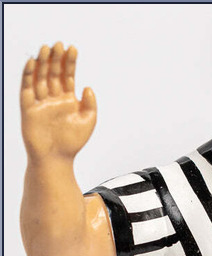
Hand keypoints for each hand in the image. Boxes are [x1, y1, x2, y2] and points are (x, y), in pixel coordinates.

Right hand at [20, 43, 96, 160]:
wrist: (56, 160)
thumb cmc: (72, 144)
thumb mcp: (88, 122)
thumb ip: (90, 105)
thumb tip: (87, 87)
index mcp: (68, 100)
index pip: (68, 75)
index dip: (70, 62)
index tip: (73, 49)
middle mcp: (53, 98)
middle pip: (53, 73)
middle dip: (56, 59)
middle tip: (59, 44)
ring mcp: (40, 102)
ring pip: (40, 77)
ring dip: (42, 63)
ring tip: (46, 48)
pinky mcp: (28, 108)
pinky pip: (27, 89)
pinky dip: (28, 75)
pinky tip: (33, 63)